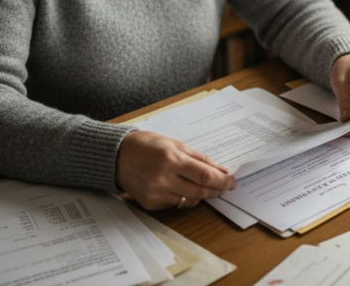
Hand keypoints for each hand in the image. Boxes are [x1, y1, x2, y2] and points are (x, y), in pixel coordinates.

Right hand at [116, 130, 236, 209]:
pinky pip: (175, 204)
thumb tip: (221, 171)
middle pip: (200, 192)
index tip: (232, 182)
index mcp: (171, 160)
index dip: (222, 182)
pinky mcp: (149, 203)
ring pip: (189, 201)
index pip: (205, 176)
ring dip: (202, 195)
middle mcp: (163, 179)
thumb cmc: (148, 145)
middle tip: (225, 187)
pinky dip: (184, 198)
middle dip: (216, 190)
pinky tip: (182, 189)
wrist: (117, 155)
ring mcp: (155, 193)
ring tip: (206, 187)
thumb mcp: (176, 145)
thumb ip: (200, 159)